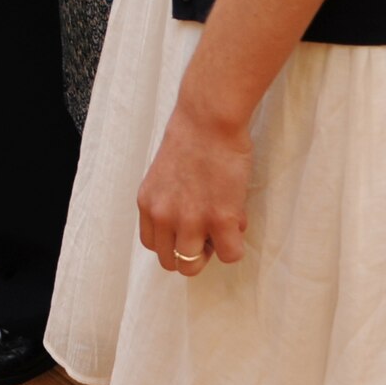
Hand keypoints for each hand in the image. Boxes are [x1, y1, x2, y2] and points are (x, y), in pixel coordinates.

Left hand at [136, 92, 252, 277]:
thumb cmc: (191, 137)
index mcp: (147, 203)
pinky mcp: (219, 219)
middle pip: (170, 261)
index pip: (153, 244)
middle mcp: (163, 216)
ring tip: (224, 225)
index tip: (191, 227)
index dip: (175, 240)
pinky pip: (229, 255)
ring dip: (212, 250)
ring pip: (193, 266)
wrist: (208, 119)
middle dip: (192, 251)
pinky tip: (237, 220)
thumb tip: (190, 226)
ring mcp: (190, 220)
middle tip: (209, 229)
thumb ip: (169, 202)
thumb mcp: (164, 175)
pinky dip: (236, 245)